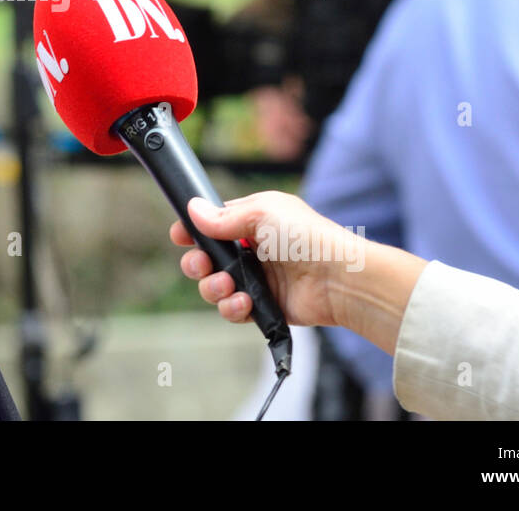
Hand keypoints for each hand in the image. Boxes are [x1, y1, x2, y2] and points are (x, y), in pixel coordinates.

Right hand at [169, 190, 358, 329]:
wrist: (338, 278)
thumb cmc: (307, 238)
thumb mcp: (263, 213)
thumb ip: (223, 216)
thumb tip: (192, 210)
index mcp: (252, 221)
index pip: (211, 224)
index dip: (192, 231)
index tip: (180, 237)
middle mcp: (251, 249)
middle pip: (205, 258)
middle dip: (197, 264)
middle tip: (203, 266)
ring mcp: (256, 278)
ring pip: (214, 286)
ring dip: (213, 287)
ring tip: (228, 286)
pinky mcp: (262, 305)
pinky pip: (232, 309)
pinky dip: (232, 307)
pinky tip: (244, 302)